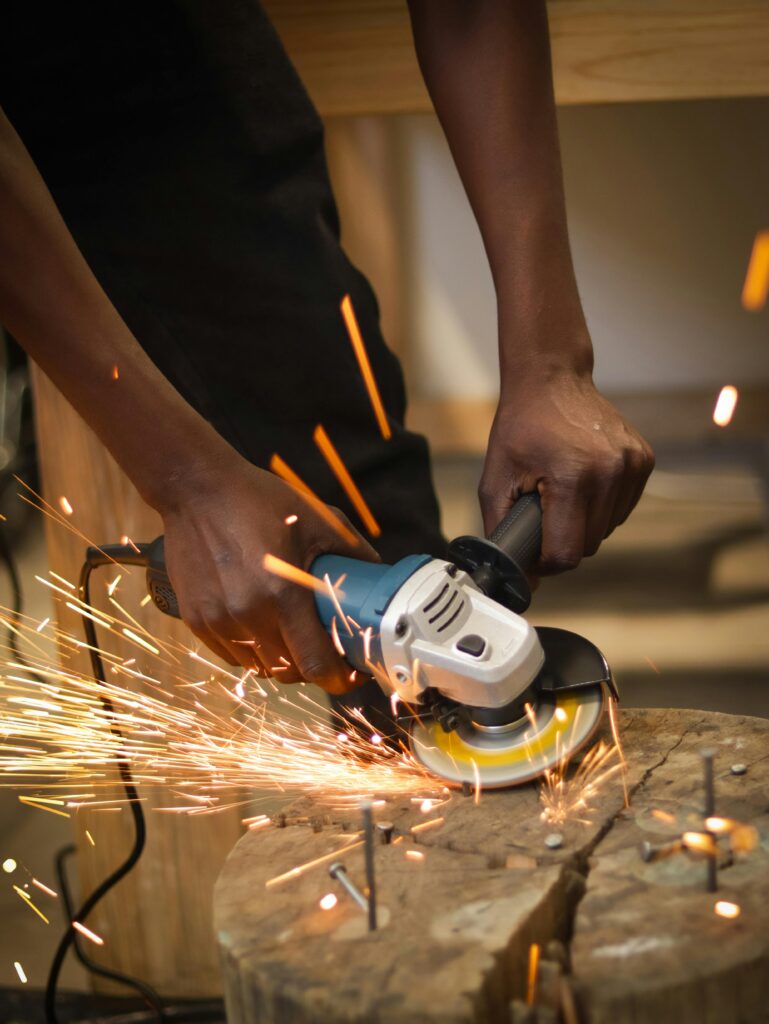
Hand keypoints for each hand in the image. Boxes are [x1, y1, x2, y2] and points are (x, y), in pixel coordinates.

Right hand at [161, 454, 377, 693]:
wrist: (196, 489)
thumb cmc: (257, 500)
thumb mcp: (317, 519)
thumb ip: (354, 552)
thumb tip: (378, 577)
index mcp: (282, 593)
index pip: (315, 665)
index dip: (340, 678)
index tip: (352, 672)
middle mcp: (248, 615)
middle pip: (290, 672)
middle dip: (315, 668)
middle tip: (326, 647)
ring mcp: (218, 621)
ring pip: (260, 668)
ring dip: (282, 660)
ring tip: (293, 634)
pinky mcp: (196, 620)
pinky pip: (233, 655)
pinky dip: (253, 650)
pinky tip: (262, 625)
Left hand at [479, 372, 653, 573]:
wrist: (552, 379)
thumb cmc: (520, 428)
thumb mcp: (496, 479)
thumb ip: (502, 530)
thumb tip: (522, 579)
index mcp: (572, 478)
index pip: (567, 553)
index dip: (546, 562)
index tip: (533, 550)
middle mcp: (610, 473)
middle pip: (589, 546)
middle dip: (563, 541)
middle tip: (543, 516)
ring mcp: (632, 465)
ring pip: (607, 530)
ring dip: (583, 525)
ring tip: (561, 495)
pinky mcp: (644, 461)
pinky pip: (622, 509)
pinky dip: (601, 508)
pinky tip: (582, 484)